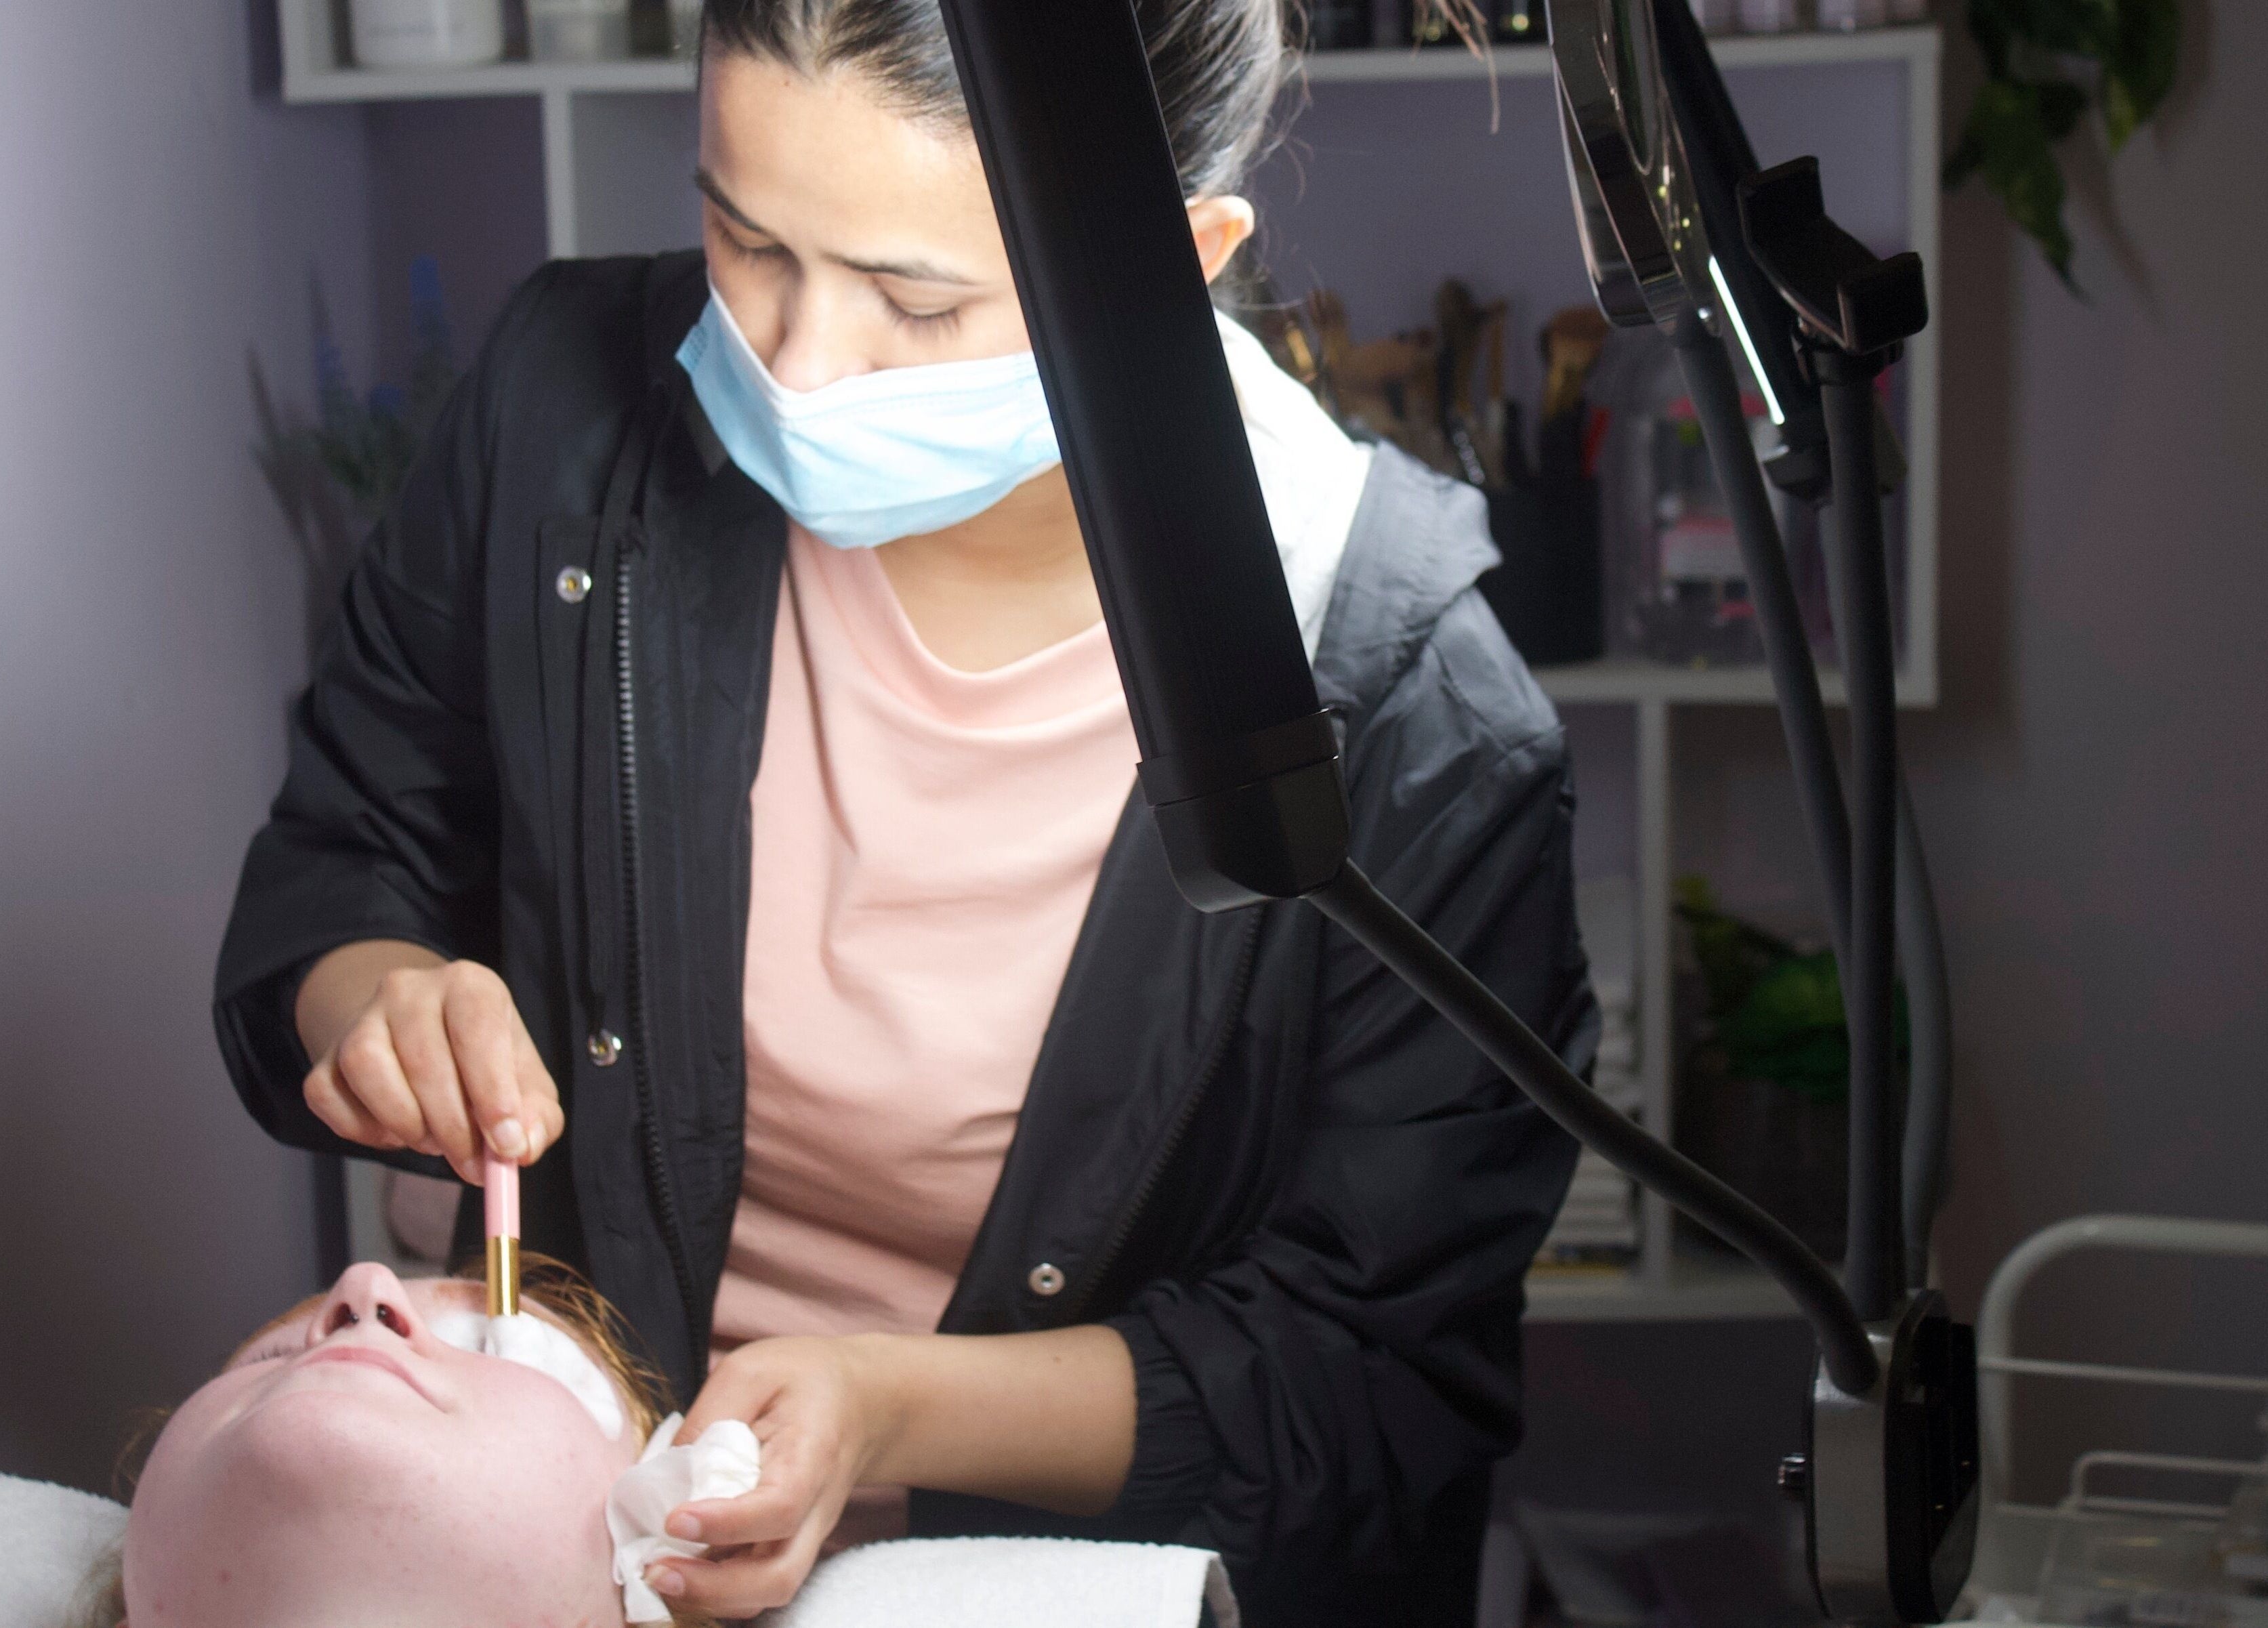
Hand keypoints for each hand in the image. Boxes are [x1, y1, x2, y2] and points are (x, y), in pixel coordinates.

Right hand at [300, 947, 563, 1182]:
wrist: (422, 1042)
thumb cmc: (484, 1065)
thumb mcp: (526, 1084)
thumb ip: (538, 1117)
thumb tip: (524, 1147)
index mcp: (469, 984)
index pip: (477, 1027)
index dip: (492, 1089)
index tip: (506, 1143)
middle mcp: (409, 988)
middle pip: (424, 1057)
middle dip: (453, 1126)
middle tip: (473, 1164)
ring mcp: (361, 1018)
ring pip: (367, 1067)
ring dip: (405, 1121)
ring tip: (432, 1140)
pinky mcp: (326, 1054)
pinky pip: (328, 1094)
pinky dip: (360, 1128)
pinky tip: (393, 1131)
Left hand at [645, 1335, 898, 1617]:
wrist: (860, 1401)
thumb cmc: (803, 1380)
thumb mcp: (751, 1371)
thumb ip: (707, 1418)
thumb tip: (664, 1477)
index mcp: (812, 1455)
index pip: (780, 1506)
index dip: (726, 1523)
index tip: (673, 1519)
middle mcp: (817, 1509)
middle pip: (779, 1575)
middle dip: (713, 1587)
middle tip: (655, 1570)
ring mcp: (806, 1535)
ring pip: (770, 1592)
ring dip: (711, 1597)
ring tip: (657, 1576)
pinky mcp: (789, 1545)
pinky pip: (758, 1587)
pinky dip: (717, 1593)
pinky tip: (679, 1572)